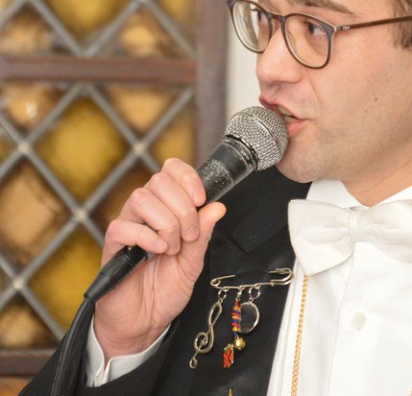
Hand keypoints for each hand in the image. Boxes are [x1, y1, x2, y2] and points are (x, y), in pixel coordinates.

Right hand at [93, 158, 225, 360]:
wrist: (144, 323)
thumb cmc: (166, 290)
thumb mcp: (193, 262)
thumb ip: (203, 234)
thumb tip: (218, 206)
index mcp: (166, 208)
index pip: (171, 170)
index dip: (187, 177)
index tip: (200, 199)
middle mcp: (145, 212)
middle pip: (158, 181)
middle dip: (182, 208)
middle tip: (189, 236)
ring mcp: (127, 226)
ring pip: (141, 198)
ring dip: (166, 223)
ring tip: (172, 248)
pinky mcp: (112, 246)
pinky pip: (123, 226)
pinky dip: (146, 237)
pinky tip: (157, 251)